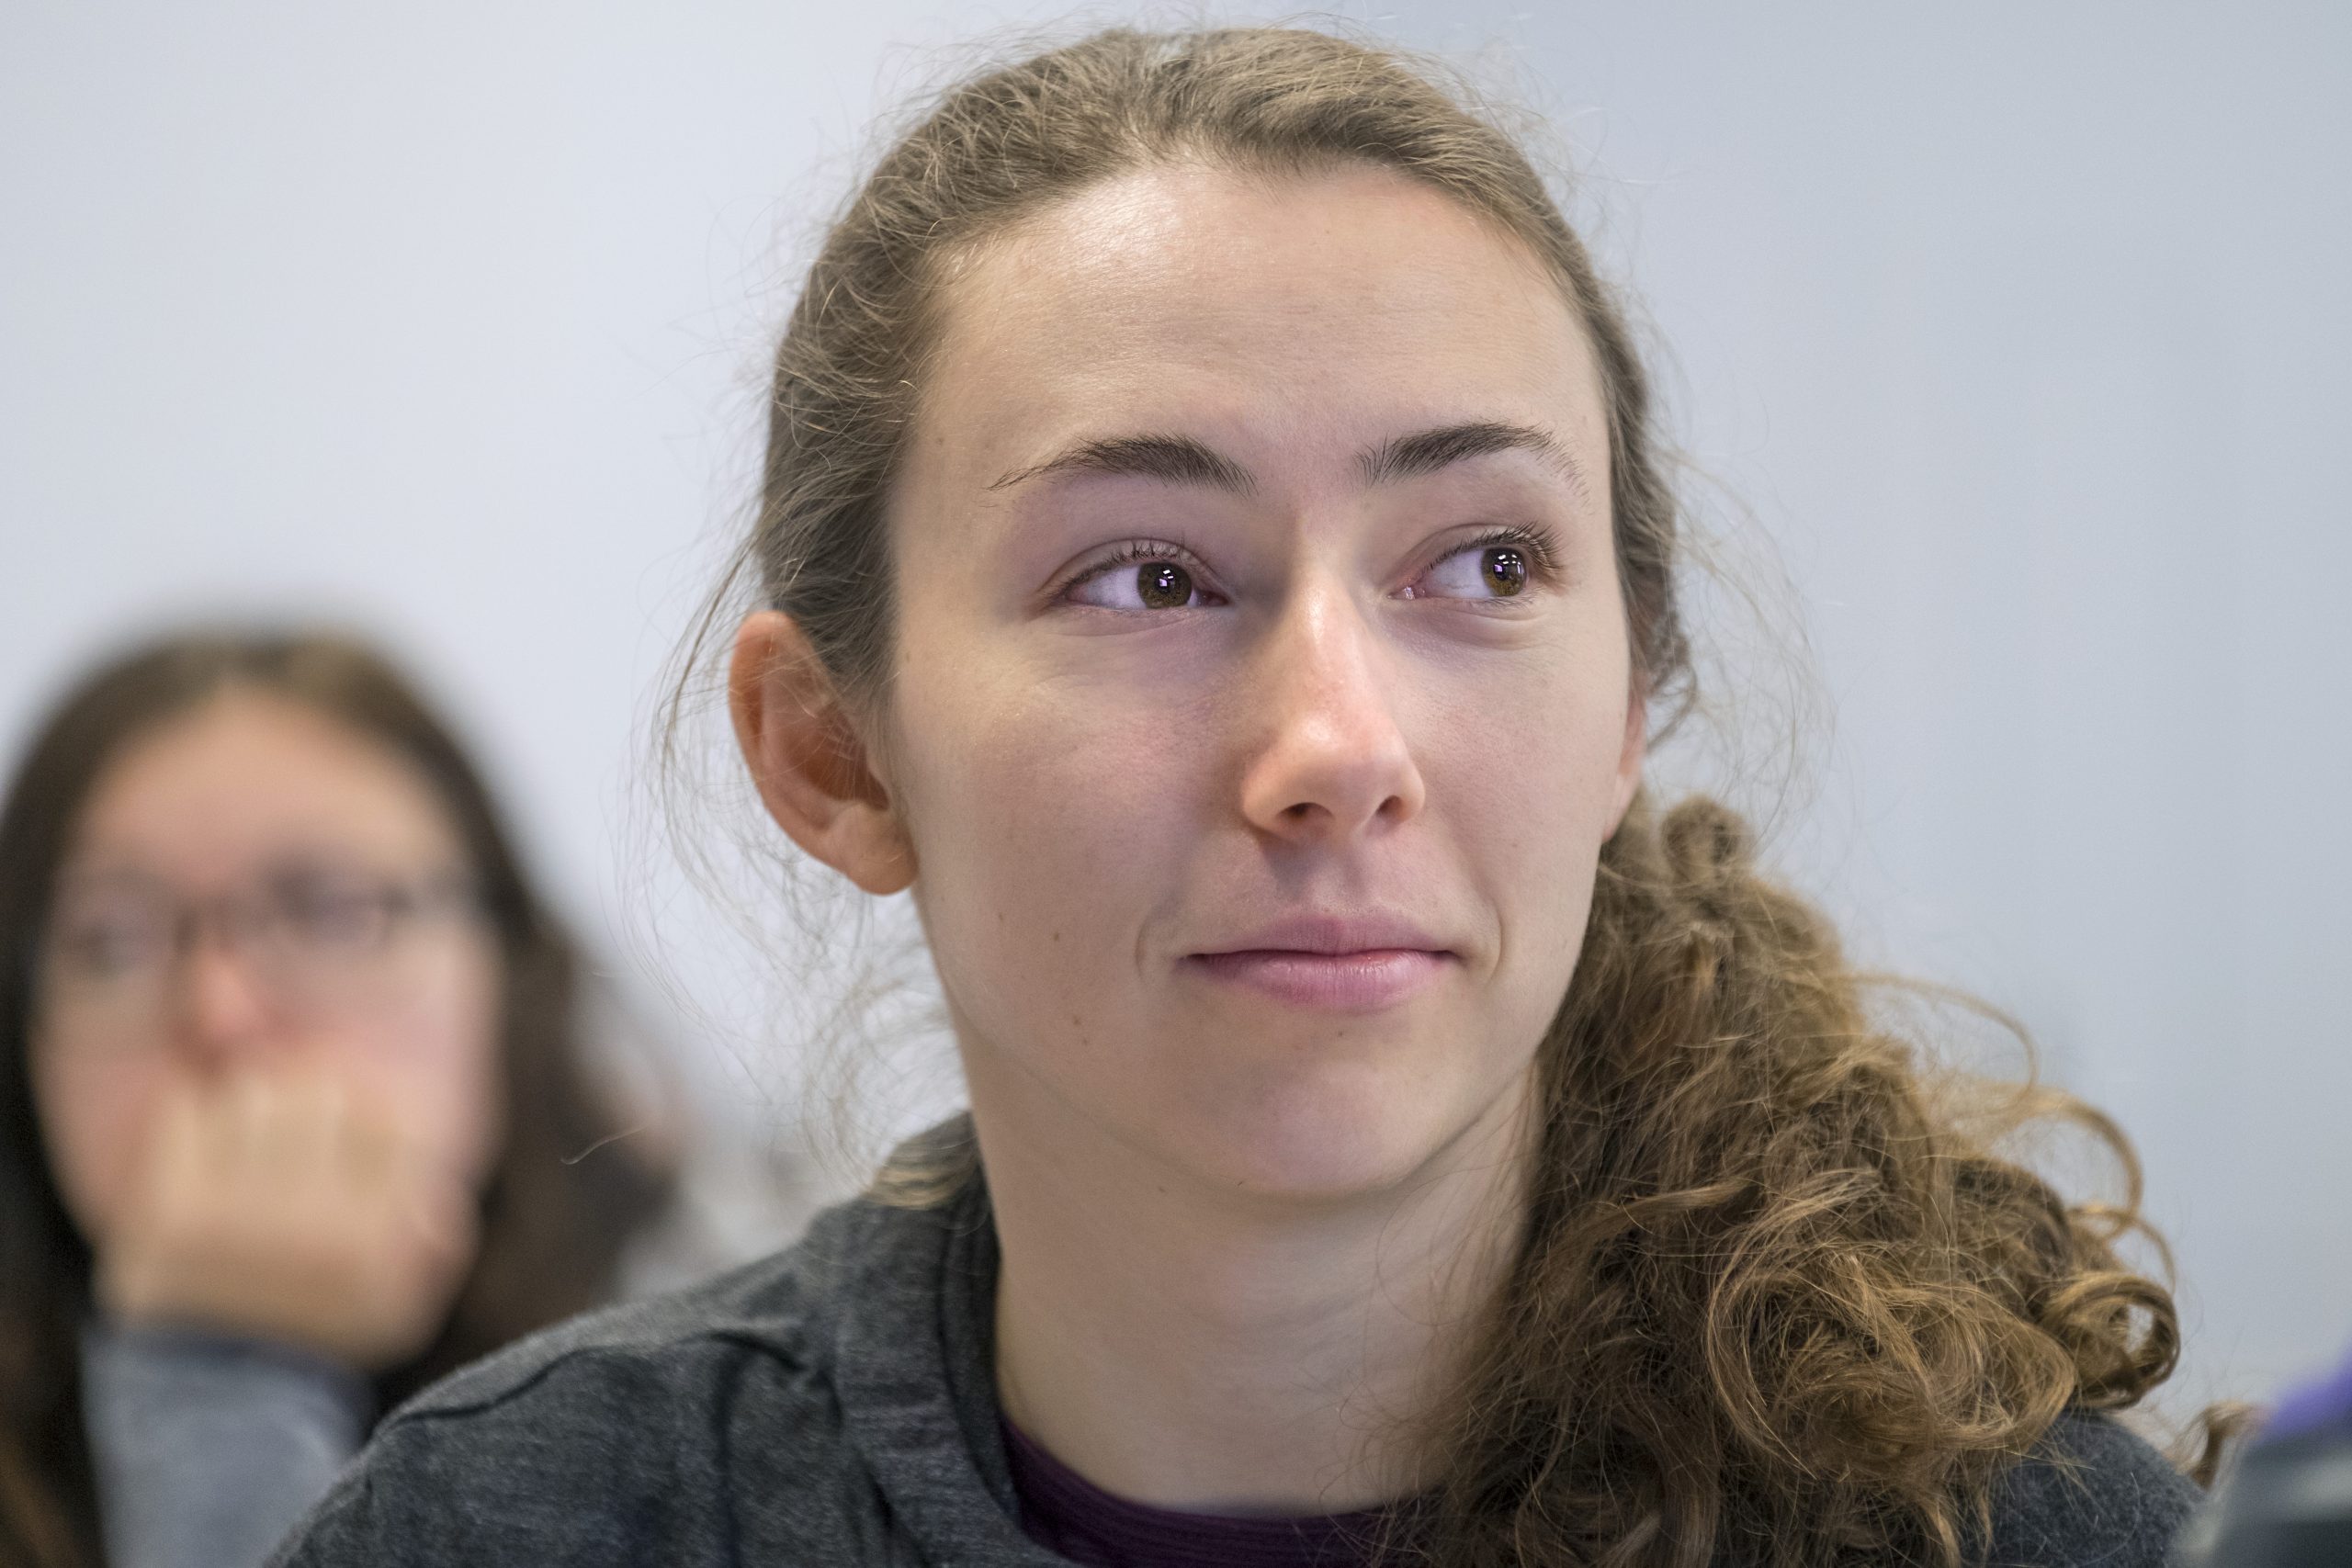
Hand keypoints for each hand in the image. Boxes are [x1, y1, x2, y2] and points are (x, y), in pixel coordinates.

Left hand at [95, 1066, 480, 1371]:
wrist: (212, 1384)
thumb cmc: (322, 1323)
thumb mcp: (405, 1304)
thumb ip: (439, 1247)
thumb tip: (435, 1203)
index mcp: (379, 1252)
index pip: (389, 1126)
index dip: (369, 1140)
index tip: (348, 1170)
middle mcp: (314, 1239)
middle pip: (322, 1099)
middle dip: (311, 1122)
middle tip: (294, 1162)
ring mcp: (233, 1227)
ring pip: (255, 1099)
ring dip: (252, 1121)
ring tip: (248, 1167)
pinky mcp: (163, 1219)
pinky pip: (186, 1117)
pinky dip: (192, 1131)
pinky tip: (200, 1171)